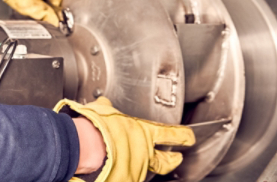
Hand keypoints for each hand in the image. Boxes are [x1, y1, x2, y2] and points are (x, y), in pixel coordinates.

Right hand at [55, 97, 195, 181]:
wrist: (87, 144)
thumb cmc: (97, 125)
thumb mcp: (103, 110)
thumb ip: (107, 107)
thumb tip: (105, 102)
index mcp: (143, 132)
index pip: (170, 134)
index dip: (182, 136)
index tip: (189, 137)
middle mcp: (144, 153)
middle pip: (166, 162)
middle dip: (173, 161)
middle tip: (177, 159)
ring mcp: (137, 169)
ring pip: (143, 171)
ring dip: (137, 167)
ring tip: (127, 165)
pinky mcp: (126, 180)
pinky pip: (127, 178)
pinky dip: (123, 176)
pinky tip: (116, 173)